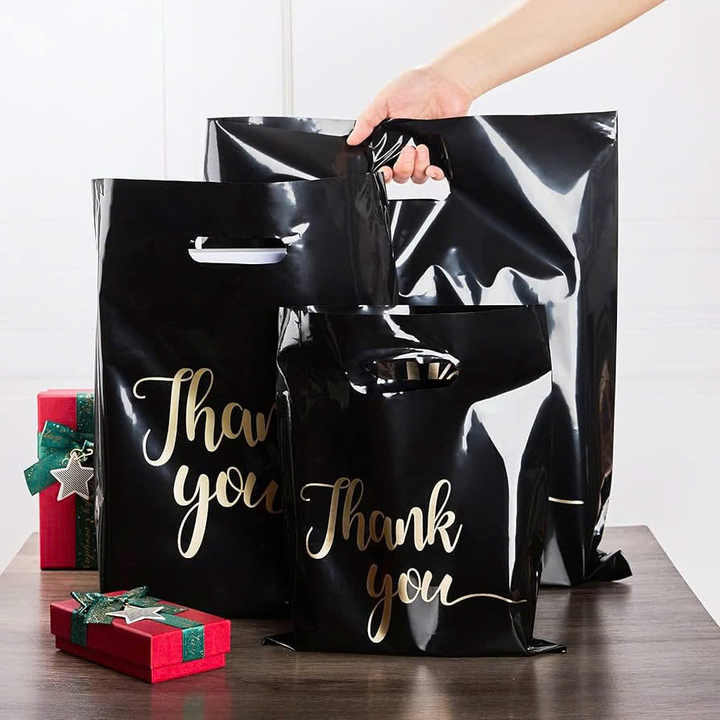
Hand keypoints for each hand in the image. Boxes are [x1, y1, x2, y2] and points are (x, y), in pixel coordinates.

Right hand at [346, 65, 471, 182]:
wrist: (444, 81)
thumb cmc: (415, 87)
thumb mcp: (383, 101)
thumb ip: (367, 121)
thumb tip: (351, 139)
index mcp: (389, 140)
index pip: (383, 166)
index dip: (382, 174)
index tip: (384, 171)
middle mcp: (405, 149)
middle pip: (400, 176)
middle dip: (402, 168)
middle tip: (407, 150)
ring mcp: (423, 153)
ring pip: (416, 177)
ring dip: (417, 168)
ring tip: (421, 148)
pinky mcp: (440, 153)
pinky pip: (436, 174)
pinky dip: (434, 174)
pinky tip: (433, 167)